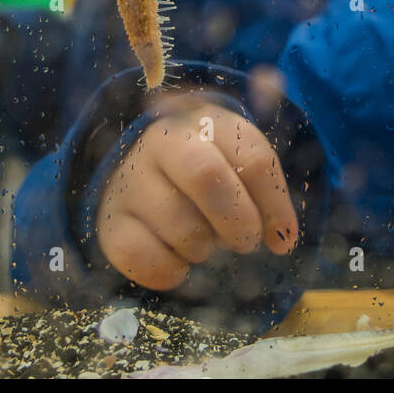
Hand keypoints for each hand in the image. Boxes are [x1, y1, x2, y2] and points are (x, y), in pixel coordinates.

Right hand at [95, 96, 298, 291]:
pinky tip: (179, 261)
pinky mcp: (109, 221)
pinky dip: (170, 271)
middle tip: (245, 241)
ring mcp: (130, 180)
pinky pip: (141, 258)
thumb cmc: (205, 166)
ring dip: (204, 248)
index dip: (275, 204)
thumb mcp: (237, 159)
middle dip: (238, 222)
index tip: (284, 239)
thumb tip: (284, 239)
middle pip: (208, 177)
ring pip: (179, 226)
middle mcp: (162, 142)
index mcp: (207, 121)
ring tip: (206, 241)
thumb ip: (266, 188)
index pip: (253, 157)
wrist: (139, 169)